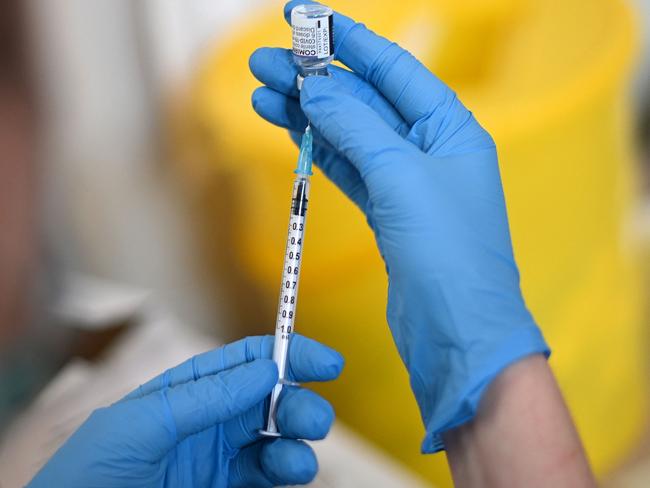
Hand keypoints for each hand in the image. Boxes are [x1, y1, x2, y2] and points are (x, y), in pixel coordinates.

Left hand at [29, 335, 343, 486]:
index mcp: (185, 392)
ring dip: (295, 444)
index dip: (287, 354)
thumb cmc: (88, 474)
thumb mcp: (142, 423)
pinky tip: (289, 475)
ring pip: (273, 441)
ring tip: (299, 459)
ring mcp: (215, 460)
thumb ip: (204, 396)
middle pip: (267, 401)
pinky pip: (266, 478)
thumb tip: (263, 368)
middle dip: (297, 404)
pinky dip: (285, 474)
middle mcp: (206, 422)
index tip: (324, 362)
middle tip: (314, 420)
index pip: (245, 362)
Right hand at [250, 1, 547, 451]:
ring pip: (349, 136)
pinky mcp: (387, 214)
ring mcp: (407, 183)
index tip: (303, 18)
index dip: (346, 41)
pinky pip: (348, 169)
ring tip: (262, 94)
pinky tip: (291, 130)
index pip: (392, 69)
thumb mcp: (402, 178)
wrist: (458, 334)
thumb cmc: (450, 256)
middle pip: (364, 101)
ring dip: (307, 115)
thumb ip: (357, 128)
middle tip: (263, 63)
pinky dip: (318, 150)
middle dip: (314, 80)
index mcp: (450, 128)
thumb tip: (315, 89)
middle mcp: (430, 150)